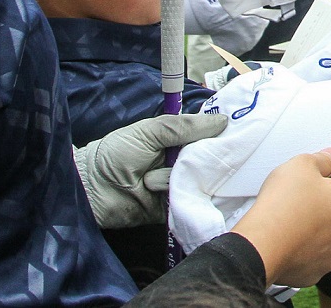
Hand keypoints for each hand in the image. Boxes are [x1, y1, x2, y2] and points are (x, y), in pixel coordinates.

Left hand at [73, 113, 226, 227]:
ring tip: (152, 180)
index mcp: (179, 140)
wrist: (91, 189)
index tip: (239, 133)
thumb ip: (183, 126)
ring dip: (179, 179)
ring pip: (200, 181)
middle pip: (211, 160)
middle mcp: (184, 163)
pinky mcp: (176, 209)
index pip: (210, 136)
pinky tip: (174, 195)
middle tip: (198, 156)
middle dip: (208, 158)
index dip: (223, 135)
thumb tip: (223, 121)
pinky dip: (184, 199)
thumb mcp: (149, 131)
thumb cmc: (116, 153)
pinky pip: (191, 203)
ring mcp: (181, 186)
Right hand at [231, 149, 330, 288]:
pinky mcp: (319, 270)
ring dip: (322, 222)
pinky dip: (308, 244)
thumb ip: (323, 158)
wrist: (262, 246)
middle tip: (312, 190)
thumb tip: (330, 158)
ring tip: (297, 213)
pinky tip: (291, 234)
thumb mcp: (302, 164)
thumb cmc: (284, 207)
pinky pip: (317, 252)